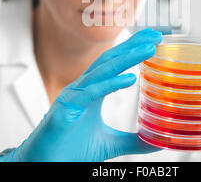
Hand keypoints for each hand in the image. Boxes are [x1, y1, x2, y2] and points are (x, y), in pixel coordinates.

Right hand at [0, 28, 162, 161]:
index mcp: (92, 92)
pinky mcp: (66, 108)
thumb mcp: (110, 144)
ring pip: (102, 70)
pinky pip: (90, 92)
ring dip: (127, 57)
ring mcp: (73, 95)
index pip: (114, 64)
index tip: (153, 39)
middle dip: (132, 45)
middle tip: (156, 35)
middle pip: (110, 60)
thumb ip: (133, 141)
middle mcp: (83, 88)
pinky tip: (130, 78)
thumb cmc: (70, 150)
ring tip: (149, 49)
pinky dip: (110, 83)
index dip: (132, 49)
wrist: (45, 164)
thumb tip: (156, 143)